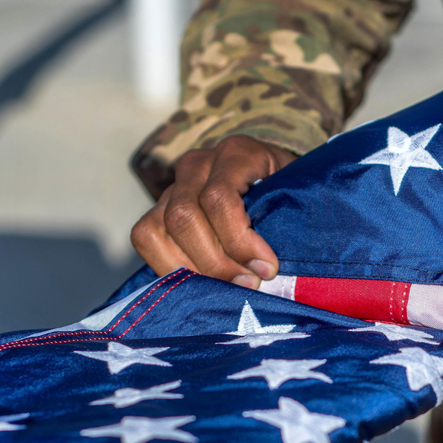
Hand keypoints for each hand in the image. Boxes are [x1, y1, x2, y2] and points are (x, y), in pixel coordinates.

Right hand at [131, 136, 296, 287]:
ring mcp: (174, 185)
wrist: (270, 179)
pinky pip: (145, 237)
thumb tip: (274, 272)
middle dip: (215, 261)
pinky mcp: (159, 207)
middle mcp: (198, 164)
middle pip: (184, 216)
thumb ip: (289, 220)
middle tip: (247, 285)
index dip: (239, 240)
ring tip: (223, 290)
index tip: (267, 269)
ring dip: (190, 268)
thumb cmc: (288, 194)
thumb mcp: (297, 197)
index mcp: (236, 153)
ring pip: (158, 228)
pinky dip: (168, 267)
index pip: (219, 198)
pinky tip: (199, 284)